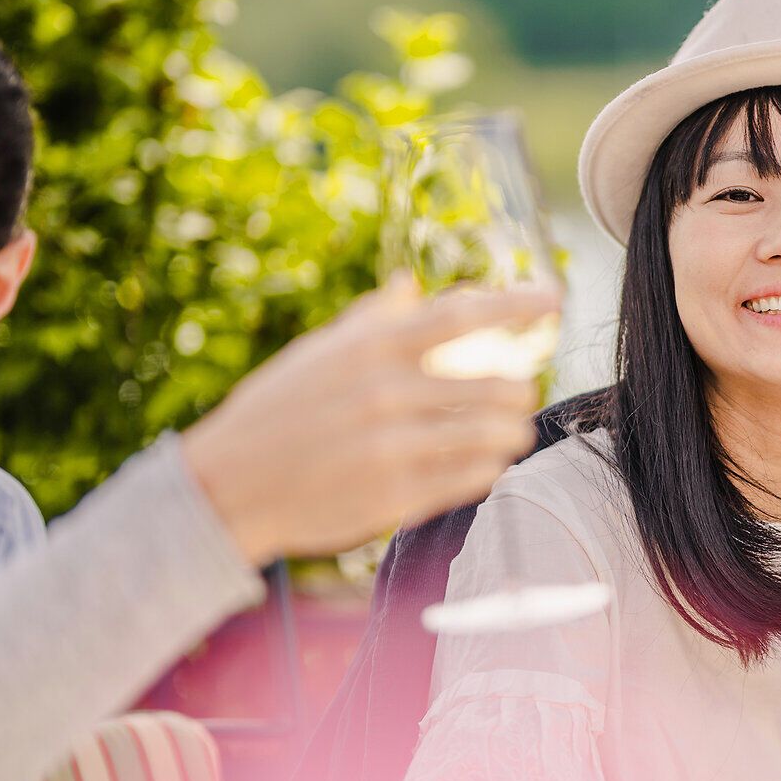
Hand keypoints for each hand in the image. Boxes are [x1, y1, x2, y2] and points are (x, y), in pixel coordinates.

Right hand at [181, 279, 557, 563]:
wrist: (227, 488)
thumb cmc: (275, 412)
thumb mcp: (316, 355)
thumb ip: (372, 320)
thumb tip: (411, 285)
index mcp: (371, 348)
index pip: (464, 314)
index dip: (517, 303)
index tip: (554, 297)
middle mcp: (389, 392)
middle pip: (496, 383)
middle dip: (518, 389)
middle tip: (519, 392)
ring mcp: (396, 446)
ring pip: (494, 434)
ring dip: (511, 431)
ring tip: (509, 431)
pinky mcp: (399, 496)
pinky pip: (473, 477)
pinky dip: (488, 467)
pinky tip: (484, 463)